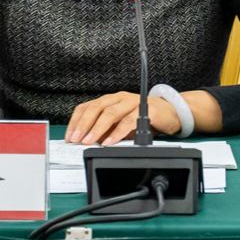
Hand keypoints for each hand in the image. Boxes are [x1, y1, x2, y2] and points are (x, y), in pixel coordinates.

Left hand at [65, 91, 181, 145]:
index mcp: (110, 100)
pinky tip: (110, 141)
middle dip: (84, 124)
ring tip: (89, 141)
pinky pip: (129, 121)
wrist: (170, 112)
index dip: (76, 121)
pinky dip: (117, 132)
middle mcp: (119, 98)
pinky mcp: (145, 109)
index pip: (88, 106)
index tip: (69, 136)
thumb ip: (107, 130)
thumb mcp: (120, 124)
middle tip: (76, 139)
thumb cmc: (144, 118)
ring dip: (97, 128)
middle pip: (96, 108)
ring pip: (110, 112)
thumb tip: (87, 141)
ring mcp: (132, 102)